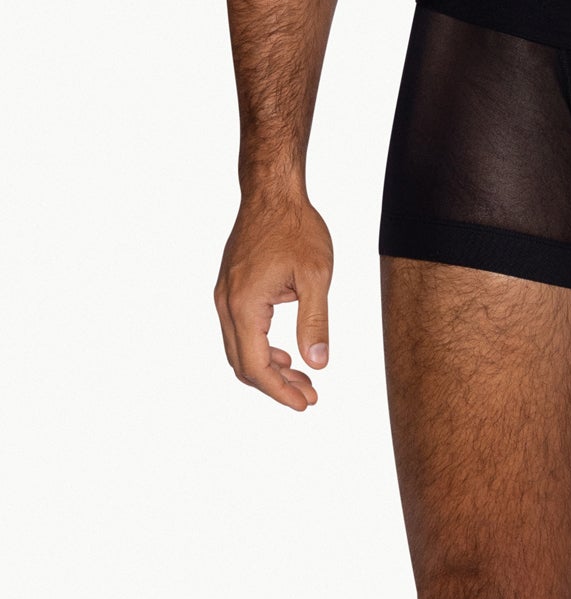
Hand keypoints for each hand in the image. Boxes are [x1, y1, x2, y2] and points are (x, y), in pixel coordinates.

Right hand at [214, 188, 332, 408]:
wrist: (272, 193)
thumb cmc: (296, 228)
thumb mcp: (316, 276)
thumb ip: (316, 321)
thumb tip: (318, 363)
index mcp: (245, 305)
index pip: (257, 365)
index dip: (280, 391)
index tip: (306, 404)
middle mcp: (226, 304)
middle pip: (244, 364)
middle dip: (276, 385)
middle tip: (310, 397)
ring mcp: (225, 296)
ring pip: (240, 349)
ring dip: (270, 369)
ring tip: (304, 380)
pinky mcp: (230, 289)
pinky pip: (240, 331)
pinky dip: (262, 349)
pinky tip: (287, 354)